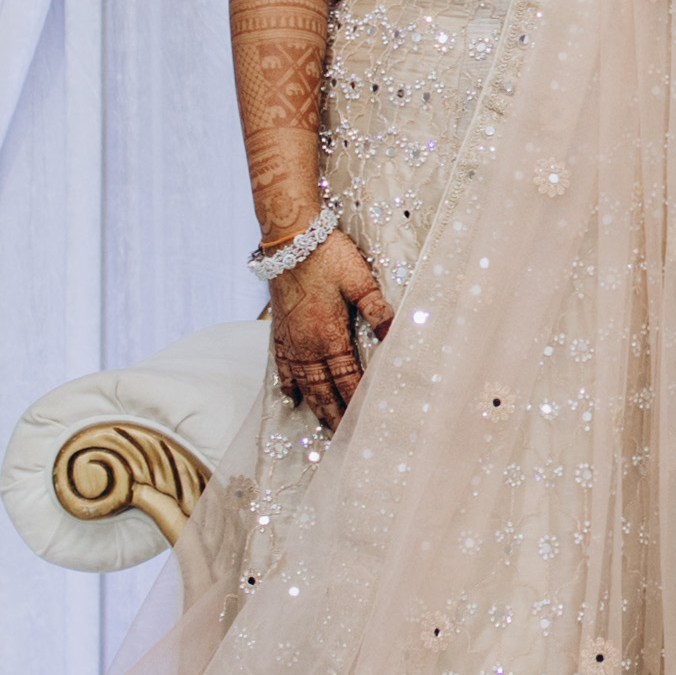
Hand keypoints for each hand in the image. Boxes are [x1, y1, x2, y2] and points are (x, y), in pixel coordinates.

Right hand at [270, 233, 391, 425]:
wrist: (290, 237)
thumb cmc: (328, 256)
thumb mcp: (360, 280)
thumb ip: (377, 310)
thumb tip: (396, 334)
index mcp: (329, 336)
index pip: (346, 379)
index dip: (356, 402)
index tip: (365, 423)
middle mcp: (307, 345)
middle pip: (322, 389)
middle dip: (334, 413)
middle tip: (344, 436)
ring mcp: (290, 339)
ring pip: (302, 382)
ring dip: (313, 405)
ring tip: (323, 423)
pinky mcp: (279, 329)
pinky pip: (281, 365)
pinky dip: (287, 384)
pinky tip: (290, 396)